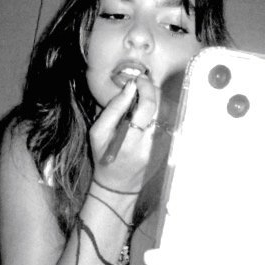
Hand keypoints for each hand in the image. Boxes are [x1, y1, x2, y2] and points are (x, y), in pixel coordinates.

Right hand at [90, 77, 157, 191]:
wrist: (118, 184)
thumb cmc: (104, 157)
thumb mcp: (98, 133)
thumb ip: (113, 109)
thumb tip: (130, 87)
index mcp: (129, 141)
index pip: (147, 106)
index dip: (146, 87)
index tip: (139, 79)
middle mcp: (148, 145)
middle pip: (160, 107)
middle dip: (152, 90)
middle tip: (142, 84)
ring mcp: (159, 148)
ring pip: (165, 114)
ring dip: (156, 101)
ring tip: (143, 98)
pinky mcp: (165, 150)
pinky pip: (166, 124)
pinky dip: (158, 114)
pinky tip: (147, 114)